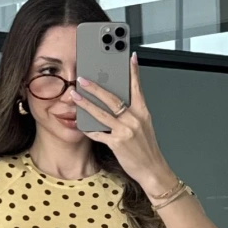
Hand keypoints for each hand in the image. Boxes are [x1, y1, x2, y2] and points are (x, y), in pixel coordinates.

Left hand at [71, 53, 174, 193]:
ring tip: (75, 96)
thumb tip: (119, 103)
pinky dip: (89, 129)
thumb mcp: (145, 126)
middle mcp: (134, 119)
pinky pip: (99, 133)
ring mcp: (125, 131)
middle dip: (95, 87)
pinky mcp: (117, 143)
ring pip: (102, 113)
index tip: (129, 57)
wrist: (152, 170)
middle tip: (83, 79)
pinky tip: (80, 124)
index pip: (137, 87)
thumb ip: (133, 113)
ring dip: (86, 103)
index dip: (133, 72)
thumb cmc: (147, 149)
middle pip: (112, 98)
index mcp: (142, 112)